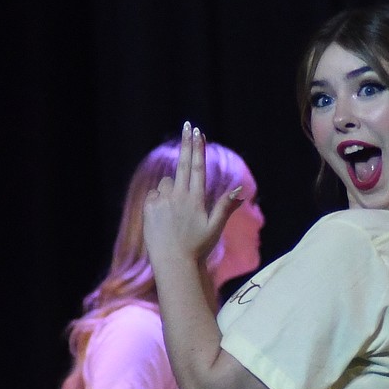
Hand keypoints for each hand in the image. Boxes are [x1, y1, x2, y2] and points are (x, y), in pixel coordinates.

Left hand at [142, 121, 243, 271]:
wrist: (173, 263)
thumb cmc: (197, 247)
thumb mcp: (214, 228)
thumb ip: (225, 207)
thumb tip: (239, 191)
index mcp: (196, 200)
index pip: (198, 168)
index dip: (198, 148)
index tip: (197, 132)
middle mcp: (179, 196)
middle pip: (184, 164)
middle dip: (187, 144)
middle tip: (188, 126)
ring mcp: (162, 200)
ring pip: (167, 183)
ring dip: (172, 190)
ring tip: (176, 214)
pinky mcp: (149, 206)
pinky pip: (155, 195)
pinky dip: (159, 201)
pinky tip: (164, 218)